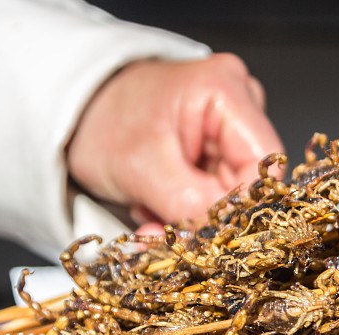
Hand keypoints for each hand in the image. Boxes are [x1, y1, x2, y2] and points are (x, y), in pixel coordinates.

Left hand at [65, 53, 283, 233]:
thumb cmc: (102, 121)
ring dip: (190, 216)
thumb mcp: (141, 167)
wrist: (75, 113)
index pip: (263, 165)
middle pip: (248, 181)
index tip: (207, 235)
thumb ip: (190, 205)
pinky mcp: (215, 147)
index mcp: (226, 90)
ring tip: (148, 208)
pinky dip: (184, 208)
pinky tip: (155, 202)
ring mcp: (228, 126)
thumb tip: (226, 240)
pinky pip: (214, 192)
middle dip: (206, 216)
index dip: (242, 207)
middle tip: (159, 229)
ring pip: (230, 194)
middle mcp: (238, 103)